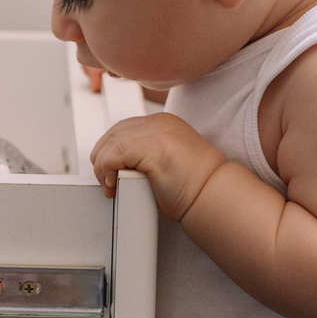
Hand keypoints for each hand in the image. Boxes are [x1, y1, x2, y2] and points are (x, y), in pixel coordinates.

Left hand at [90, 113, 225, 220]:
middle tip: (108, 183)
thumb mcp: (166, 162)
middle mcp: (159, 122)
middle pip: (112, 134)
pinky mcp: (151, 146)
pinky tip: (114, 185)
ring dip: (103, 169)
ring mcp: (156, 132)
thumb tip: (118, 166)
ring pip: (109, 144)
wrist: (213, 195)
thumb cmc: (194, 188)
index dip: (110, 152)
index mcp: (163, 123)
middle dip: (102, 160)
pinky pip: (112, 155)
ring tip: (111, 187)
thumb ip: (146, 155)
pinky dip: (107, 172)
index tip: (111, 174)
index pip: (123, 129)